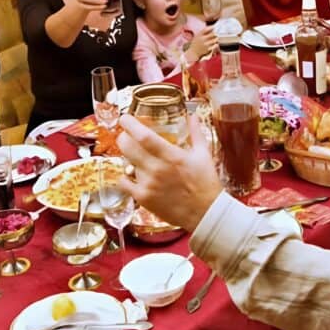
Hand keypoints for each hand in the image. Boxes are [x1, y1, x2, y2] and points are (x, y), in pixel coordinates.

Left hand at [116, 114, 221, 231]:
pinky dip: (125, 176)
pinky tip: (132, 174)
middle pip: (128, 147)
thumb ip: (196, 132)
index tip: (125, 118)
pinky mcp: (143, 198)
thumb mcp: (203, 154)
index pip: (144, 136)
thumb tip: (193, 116)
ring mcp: (148, 184)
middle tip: (126, 135)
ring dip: (129, 157)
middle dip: (123, 137)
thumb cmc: (206, 183)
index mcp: (172, 156)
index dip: (130, 125)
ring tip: (137, 157)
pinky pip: (124, 182)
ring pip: (127, 163)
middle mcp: (157, 169)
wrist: (206, 213)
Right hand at [185, 26, 216, 62]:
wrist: (193, 52)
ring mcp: (205, 44)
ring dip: (216, 39)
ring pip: (215, 39)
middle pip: (212, 34)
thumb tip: (212, 27)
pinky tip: (215, 44)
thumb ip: (203, 32)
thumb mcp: (197, 36)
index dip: (211, 27)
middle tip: (217, 33)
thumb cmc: (196, 43)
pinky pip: (215, 45)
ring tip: (216, 39)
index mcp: (199, 35)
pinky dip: (216, 44)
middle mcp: (202, 39)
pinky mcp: (208, 49)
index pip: (206, 29)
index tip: (214, 27)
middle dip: (216, 33)